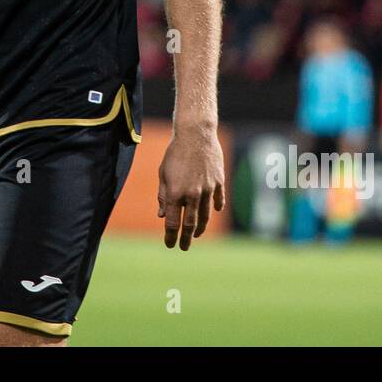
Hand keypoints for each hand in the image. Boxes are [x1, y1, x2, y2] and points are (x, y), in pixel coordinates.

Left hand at [157, 123, 225, 250]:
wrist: (196, 135)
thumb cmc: (175, 153)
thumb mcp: (163, 174)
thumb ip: (164, 196)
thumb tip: (163, 216)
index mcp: (176, 193)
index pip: (173, 223)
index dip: (170, 236)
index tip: (169, 244)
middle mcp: (192, 194)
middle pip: (190, 224)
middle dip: (185, 238)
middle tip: (183, 247)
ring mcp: (208, 189)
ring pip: (205, 215)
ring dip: (200, 228)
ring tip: (196, 234)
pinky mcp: (219, 182)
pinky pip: (218, 200)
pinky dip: (215, 208)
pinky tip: (212, 212)